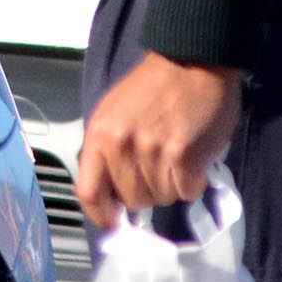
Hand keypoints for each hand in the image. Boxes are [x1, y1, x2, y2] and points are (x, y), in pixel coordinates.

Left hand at [75, 52, 240, 231]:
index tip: (114, 221)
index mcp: (99, 135)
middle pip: (133, 201)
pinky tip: (193, 156)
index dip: (101, 215)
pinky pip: (187, 190)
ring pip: (162, 198)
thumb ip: (107, 151)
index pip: (88, 192)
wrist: (193, 60)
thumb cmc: (153, 88)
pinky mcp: (185, 156)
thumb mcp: (114, 113)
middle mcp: (121, 146)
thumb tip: (111, 195)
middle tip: (158, 165)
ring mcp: (153, 151)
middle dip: (147, 191)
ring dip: (172, 184)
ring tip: (176, 154)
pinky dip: (193, 180)